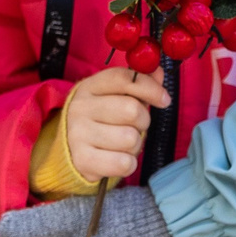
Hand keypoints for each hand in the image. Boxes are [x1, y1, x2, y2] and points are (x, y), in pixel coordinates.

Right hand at [63, 66, 169, 183]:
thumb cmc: (101, 120)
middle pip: (132, 110)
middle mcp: (80, 108)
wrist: (71, 151)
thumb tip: (158, 72)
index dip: (150, 88)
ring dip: (135, 145)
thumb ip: (138, 84)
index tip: (164, 99)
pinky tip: (118, 158)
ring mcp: (78, 134)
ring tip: (123, 144)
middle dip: (143, 121)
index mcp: (89, 87)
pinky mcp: (83, 160)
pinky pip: (124, 163)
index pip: (124, 79)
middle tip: (135, 126)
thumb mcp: (115, 97)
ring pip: (131, 138)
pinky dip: (128, 163)